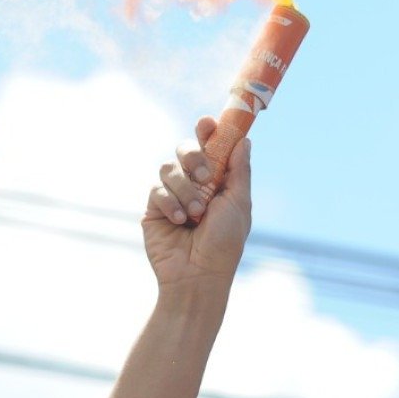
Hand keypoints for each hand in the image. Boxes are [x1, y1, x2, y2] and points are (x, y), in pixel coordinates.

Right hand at [142, 117, 251, 290]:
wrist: (198, 275)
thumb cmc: (225, 244)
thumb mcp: (239, 204)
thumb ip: (239, 171)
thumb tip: (244, 140)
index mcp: (217, 181)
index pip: (210, 146)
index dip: (208, 131)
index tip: (207, 122)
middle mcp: (194, 184)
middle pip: (184, 149)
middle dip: (194, 156)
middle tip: (207, 176)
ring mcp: (172, 195)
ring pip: (169, 168)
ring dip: (186, 190)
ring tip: (196, 215)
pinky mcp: (154, 208)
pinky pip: (156, 190)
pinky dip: (171, 203)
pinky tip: (180, 222)